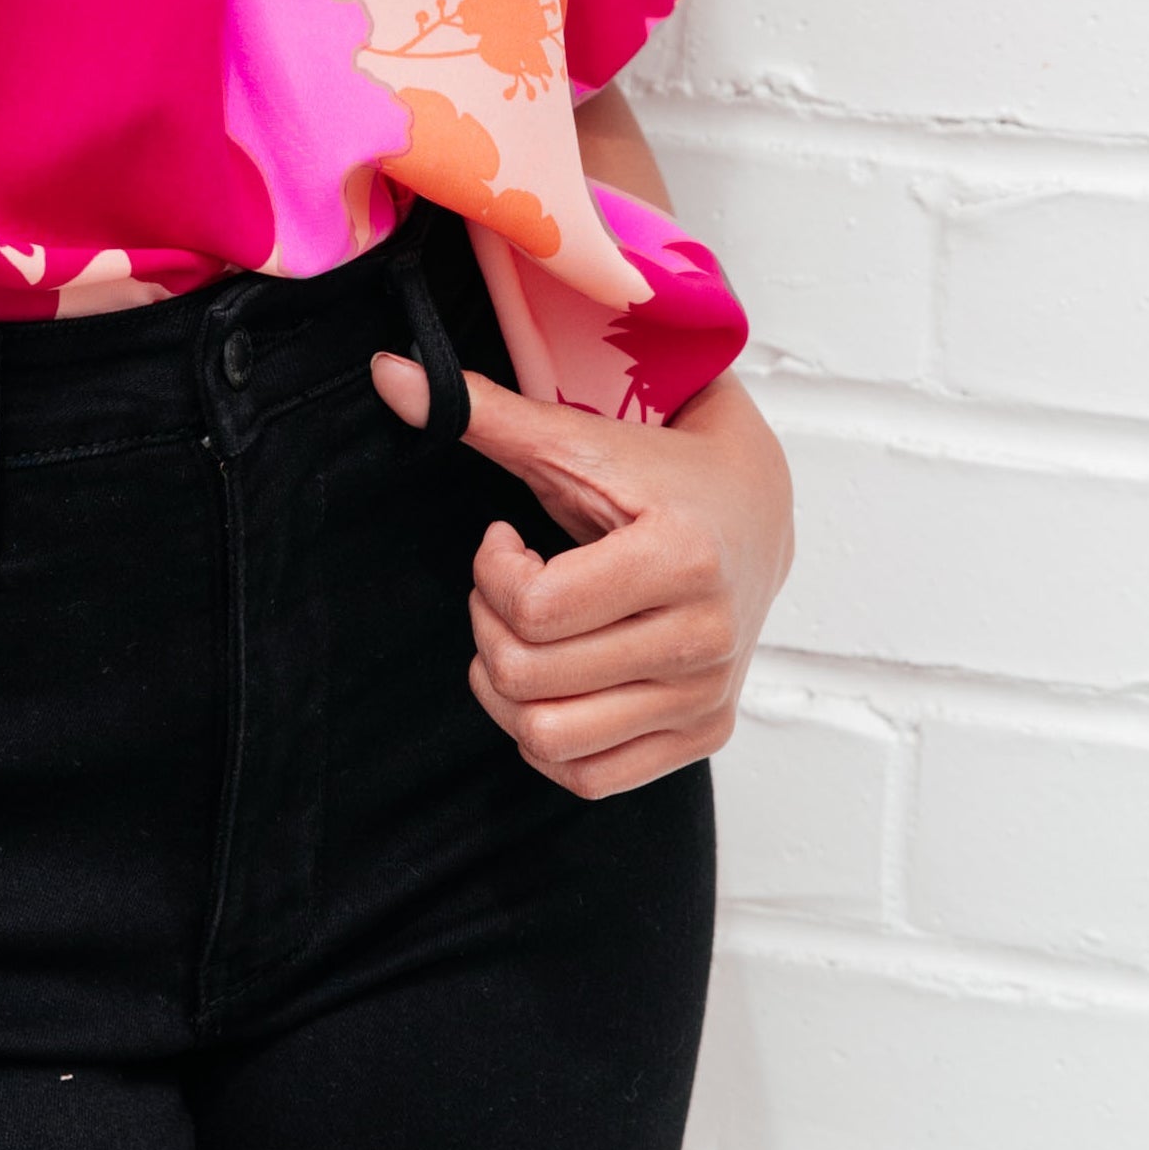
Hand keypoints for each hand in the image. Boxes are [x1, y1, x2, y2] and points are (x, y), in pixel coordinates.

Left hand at [367, 351, 792, 802]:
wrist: (760, 510)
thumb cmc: (666, 472)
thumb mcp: (581, 441)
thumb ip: (486, 413)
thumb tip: (388, 373)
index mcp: (684, 559)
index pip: (535, 610)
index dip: (491, 571)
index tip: (505, 538)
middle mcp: (706, 638)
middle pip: (529, 676)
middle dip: (488, 622)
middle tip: (509, 584)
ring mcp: (706, 695)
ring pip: (549, 739)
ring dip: (507, 686)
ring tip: (527, 632)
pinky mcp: (704, 733)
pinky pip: (589, 777)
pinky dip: (546, 736)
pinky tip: (553, 677)